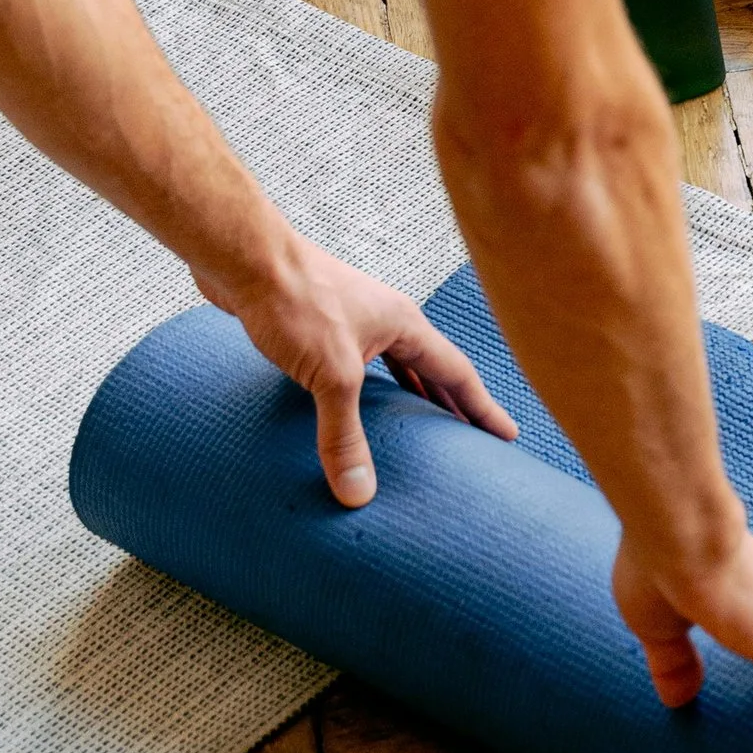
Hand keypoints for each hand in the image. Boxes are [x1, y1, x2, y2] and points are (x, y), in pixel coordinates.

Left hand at [205, 236, 513, 504]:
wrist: (245, 258)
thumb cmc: (295, 301)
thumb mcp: (331, 375)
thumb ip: (346, 435)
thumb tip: (358, 494)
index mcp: (404, 325)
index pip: (456, 373)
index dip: (482, 408)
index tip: (506, 435)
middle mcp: (385, 319)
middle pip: (430, 369)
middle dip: (451, 406)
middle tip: (471, 440)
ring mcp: (351, 320)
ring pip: (392, 365)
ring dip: (409, 396)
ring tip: (420, 430)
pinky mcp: (317, 325)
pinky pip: (355, 366)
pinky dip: (364, 391)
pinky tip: (351, 406)